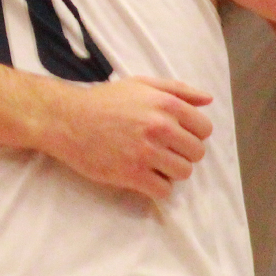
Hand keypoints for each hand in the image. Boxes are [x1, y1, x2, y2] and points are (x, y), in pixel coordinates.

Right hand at [22, 76, 213, 201]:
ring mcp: (147, 153)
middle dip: (182, 153)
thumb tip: (208, 100)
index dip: (192, 134)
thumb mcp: (140, 84)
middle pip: (196, 153)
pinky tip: (143, 177)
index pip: (204, 129)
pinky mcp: (133, 174)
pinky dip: (157, 187)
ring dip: (171, 171)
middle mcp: (161, 128)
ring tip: (152, 164)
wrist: (67, 120)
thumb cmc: (104, 101)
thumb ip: (177, 89)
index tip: (176, 136)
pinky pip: (164, 190)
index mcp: (166, 104)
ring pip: (183, 173)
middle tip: (162, 151)